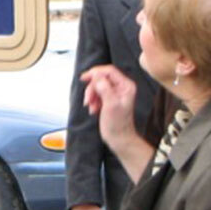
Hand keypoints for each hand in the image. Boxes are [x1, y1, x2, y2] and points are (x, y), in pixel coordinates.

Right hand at [80, 65, 152, 182]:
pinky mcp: (109, 99)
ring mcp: (115, 93)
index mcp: (126, 86)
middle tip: (88, 100)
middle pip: (101, 78)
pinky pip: (97, 94)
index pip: (109, 71)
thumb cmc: (118, 124)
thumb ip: (104, 88)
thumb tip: (96, 75)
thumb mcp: (111, 104)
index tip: (84, 78)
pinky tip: (93, 109)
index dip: (95, 73)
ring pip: (97, 86)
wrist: (118, 139)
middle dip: (92, 88)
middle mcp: (121, 87)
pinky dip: (93, 101)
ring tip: (91, 107)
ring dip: (91, 95)